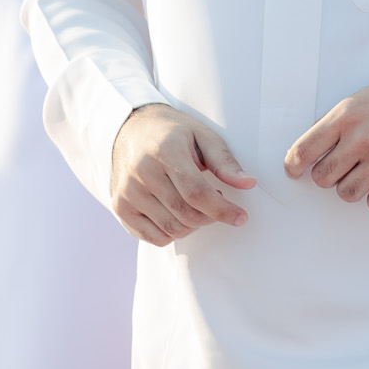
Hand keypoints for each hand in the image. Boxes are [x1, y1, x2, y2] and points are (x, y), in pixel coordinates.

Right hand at [110, 103, 254, 244]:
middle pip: (186, 214)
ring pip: (172, 229)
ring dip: (194, 225)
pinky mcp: (119, 207)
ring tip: (197, 204)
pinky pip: (154, 237)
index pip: (197, 193)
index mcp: (164, 151)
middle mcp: (141, 172)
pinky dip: (173, 233)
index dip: (222, 210)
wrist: (130, 130)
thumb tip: (248, 183)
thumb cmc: (172, 134)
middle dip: (210, 217)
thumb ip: (224, 161)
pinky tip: (178, 213)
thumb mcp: (202, 136)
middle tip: (216, 201)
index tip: (241, 217)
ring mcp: (127, 192)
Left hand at [285, 72, 368, 210]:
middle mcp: (362, 138)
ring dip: (352, 187)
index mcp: (346, 116)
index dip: (294, 165)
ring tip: (365, 173)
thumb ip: (336, 123)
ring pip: (346, 193)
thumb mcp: (362, 99)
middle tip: (342, 167)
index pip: (304, 150)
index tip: (294, 170)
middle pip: (323, 178)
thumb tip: (310, 148)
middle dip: (329, 175)